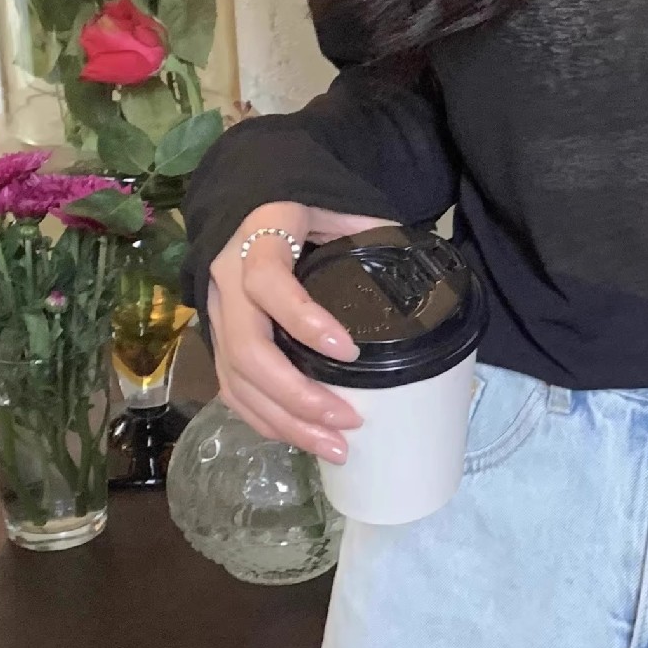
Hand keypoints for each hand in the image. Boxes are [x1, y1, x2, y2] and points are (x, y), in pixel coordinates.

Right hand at [205, 202, 395, 462]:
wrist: (247, 199)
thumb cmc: (304, 204)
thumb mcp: (339, 205)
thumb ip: (375, 231)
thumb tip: (431, 268)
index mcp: (258, 239)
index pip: (268, 282)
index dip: (303, 320)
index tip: (349, 352)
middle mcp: (226, 281)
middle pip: (247, 349)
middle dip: (298, 395)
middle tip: (350, 422)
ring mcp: (217, 315)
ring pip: (236, 380)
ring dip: (285, 421)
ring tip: (336, 448)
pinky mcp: (217, 341)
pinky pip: (231, 389)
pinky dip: (265, 421)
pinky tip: (302, 439)